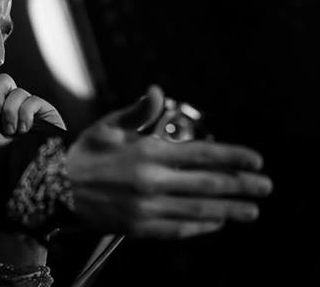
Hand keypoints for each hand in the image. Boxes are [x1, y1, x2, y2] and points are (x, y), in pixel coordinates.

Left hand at [0, 43, 64, 145]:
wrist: (20, 162)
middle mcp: (9, 99)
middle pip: (3, 79)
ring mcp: (25, 102)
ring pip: (16, 92)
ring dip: (10, 113)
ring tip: (9, 130)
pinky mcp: (41, 107)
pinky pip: (30, 101)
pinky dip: (24, 117)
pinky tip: (23, 130)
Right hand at [65, 85, 272, 238]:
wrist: (53, 188)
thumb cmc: (85, 154)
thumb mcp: (109, 126)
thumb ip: (138, 111)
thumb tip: (158, 91)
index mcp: (147, 152)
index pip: (202, 154)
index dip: (233, 157)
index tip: (257, 160)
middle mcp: (151, 180)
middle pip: (208, 184)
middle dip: (241, 185)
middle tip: (265, 187)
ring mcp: (146, 207)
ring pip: (199, 210)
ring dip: (230, 210)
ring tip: (252, 211)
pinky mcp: (139, 227)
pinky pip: (179, 229)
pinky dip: (201, 226)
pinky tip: (217, 223)